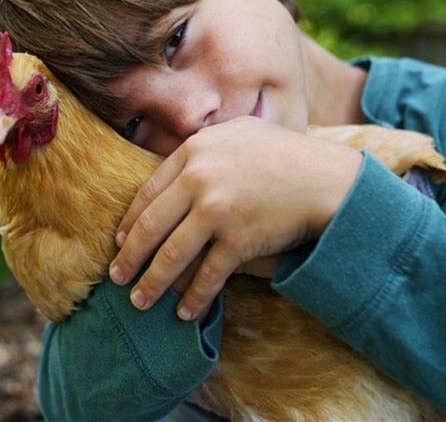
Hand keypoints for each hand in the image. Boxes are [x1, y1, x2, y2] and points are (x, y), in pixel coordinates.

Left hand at [108, 117, 362, 320]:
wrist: (329, 180)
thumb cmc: (286, 154)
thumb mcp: (239, 132)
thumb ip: (205, 144)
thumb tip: (179, 157)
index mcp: (194, 150)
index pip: (148, 192)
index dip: (130, 222)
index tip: (119, 241)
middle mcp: (199, 178)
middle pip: (150, 226)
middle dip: (129, 257)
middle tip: (116, 277)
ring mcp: (217, 210)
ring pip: (171, 255)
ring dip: (152, 284)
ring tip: (139, 302)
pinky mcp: (238, 239)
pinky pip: (207, 276)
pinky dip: (194, 298)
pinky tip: (185, 312)